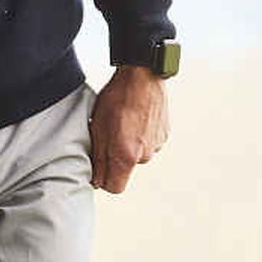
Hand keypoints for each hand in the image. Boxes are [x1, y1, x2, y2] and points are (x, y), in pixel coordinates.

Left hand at [88, 66, 169, 193]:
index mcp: (127, 156)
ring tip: (124, 121)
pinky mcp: (165, 134)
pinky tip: (136, 117)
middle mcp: (145, 155)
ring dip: (130, 144)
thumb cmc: (116, 98)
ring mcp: (157, 144)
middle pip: (126, 169)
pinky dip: (141, 135)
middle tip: (109, 133)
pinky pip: (149, 142)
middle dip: (116, 157)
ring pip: (138, 155)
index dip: (104, 180)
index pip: (115, 188)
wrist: (142, 74)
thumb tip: (96, 181)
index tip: (99, 165)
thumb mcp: (98, 128)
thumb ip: (98, 158)